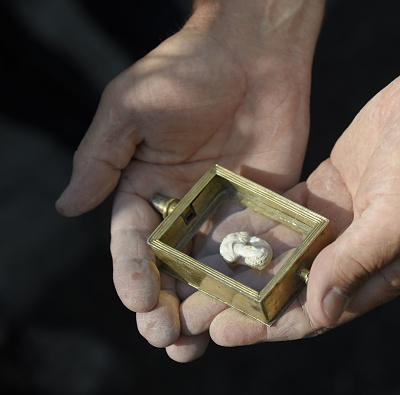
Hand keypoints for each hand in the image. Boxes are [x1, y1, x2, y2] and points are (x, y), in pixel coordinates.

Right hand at [56, 0, 324, 361]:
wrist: (253, 50)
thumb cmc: (185, 70)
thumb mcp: (130, 109)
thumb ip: (101, 159)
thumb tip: (66, 207)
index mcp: (144, 185)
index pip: (133, 241)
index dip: (132, 273)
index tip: (137, 301)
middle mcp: (182, 205)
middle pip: (170, 266)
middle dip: (166, 303)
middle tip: (167, 340)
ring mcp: (224, 208)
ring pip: (211, 268)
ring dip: (205, 306)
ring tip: (197, 345)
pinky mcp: (263, 204)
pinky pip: (255, 247)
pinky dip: (249, 279)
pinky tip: (246, 308)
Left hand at [179, 31, 399, 348]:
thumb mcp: (399, 219)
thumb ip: (357, 262)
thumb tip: (320, 309)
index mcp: (374, 274)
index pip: (314, 313)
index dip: (268, 326)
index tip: (224, 332)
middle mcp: (351, 254)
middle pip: (289, 288)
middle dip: (244, 302)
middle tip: (195, 311)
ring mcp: (336, 222)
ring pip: (282, 253)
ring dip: (243, 265)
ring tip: (197, 275)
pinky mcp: (325, 191)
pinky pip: (284, 215)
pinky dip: (256, 224)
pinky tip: (221, 229)